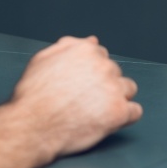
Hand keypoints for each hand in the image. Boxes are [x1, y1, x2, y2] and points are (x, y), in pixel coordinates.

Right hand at [8, 36, 141, 164]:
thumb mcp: (42, 60)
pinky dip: (125, 117)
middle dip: (103, 86)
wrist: (30, 127)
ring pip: (128, 89)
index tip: (81, 87)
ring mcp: (113, 89)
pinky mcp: (119, 112)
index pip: (102, 57)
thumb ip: (68, 46)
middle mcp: (104, 66)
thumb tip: (91, 40)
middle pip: (114, 73)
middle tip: (83, 102)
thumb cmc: (33, 97)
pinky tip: (109, 121)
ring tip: (96, 112)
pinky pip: (135, 111)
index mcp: (87, 50)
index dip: (91, 74)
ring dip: (117, 99)